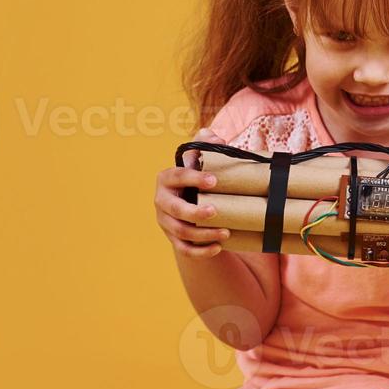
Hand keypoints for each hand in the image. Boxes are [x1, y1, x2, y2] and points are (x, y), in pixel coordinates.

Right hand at [155, 127, 231, 257]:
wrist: (186, 199)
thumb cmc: (195, 176)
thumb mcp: (197, 157)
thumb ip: (204, 143)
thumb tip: (214, 137)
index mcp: (166, 179)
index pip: (178, 176)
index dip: (194, 178)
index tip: (215, 181)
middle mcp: (162, 200)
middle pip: (175, 210)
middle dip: (195, 212)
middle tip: (216, 212)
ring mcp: (165, 221)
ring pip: (181, 232)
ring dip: (203, 234)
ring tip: (226, 232)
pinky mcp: (173, 238)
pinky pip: (184, 249)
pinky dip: (201, 251)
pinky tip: (218, 247)